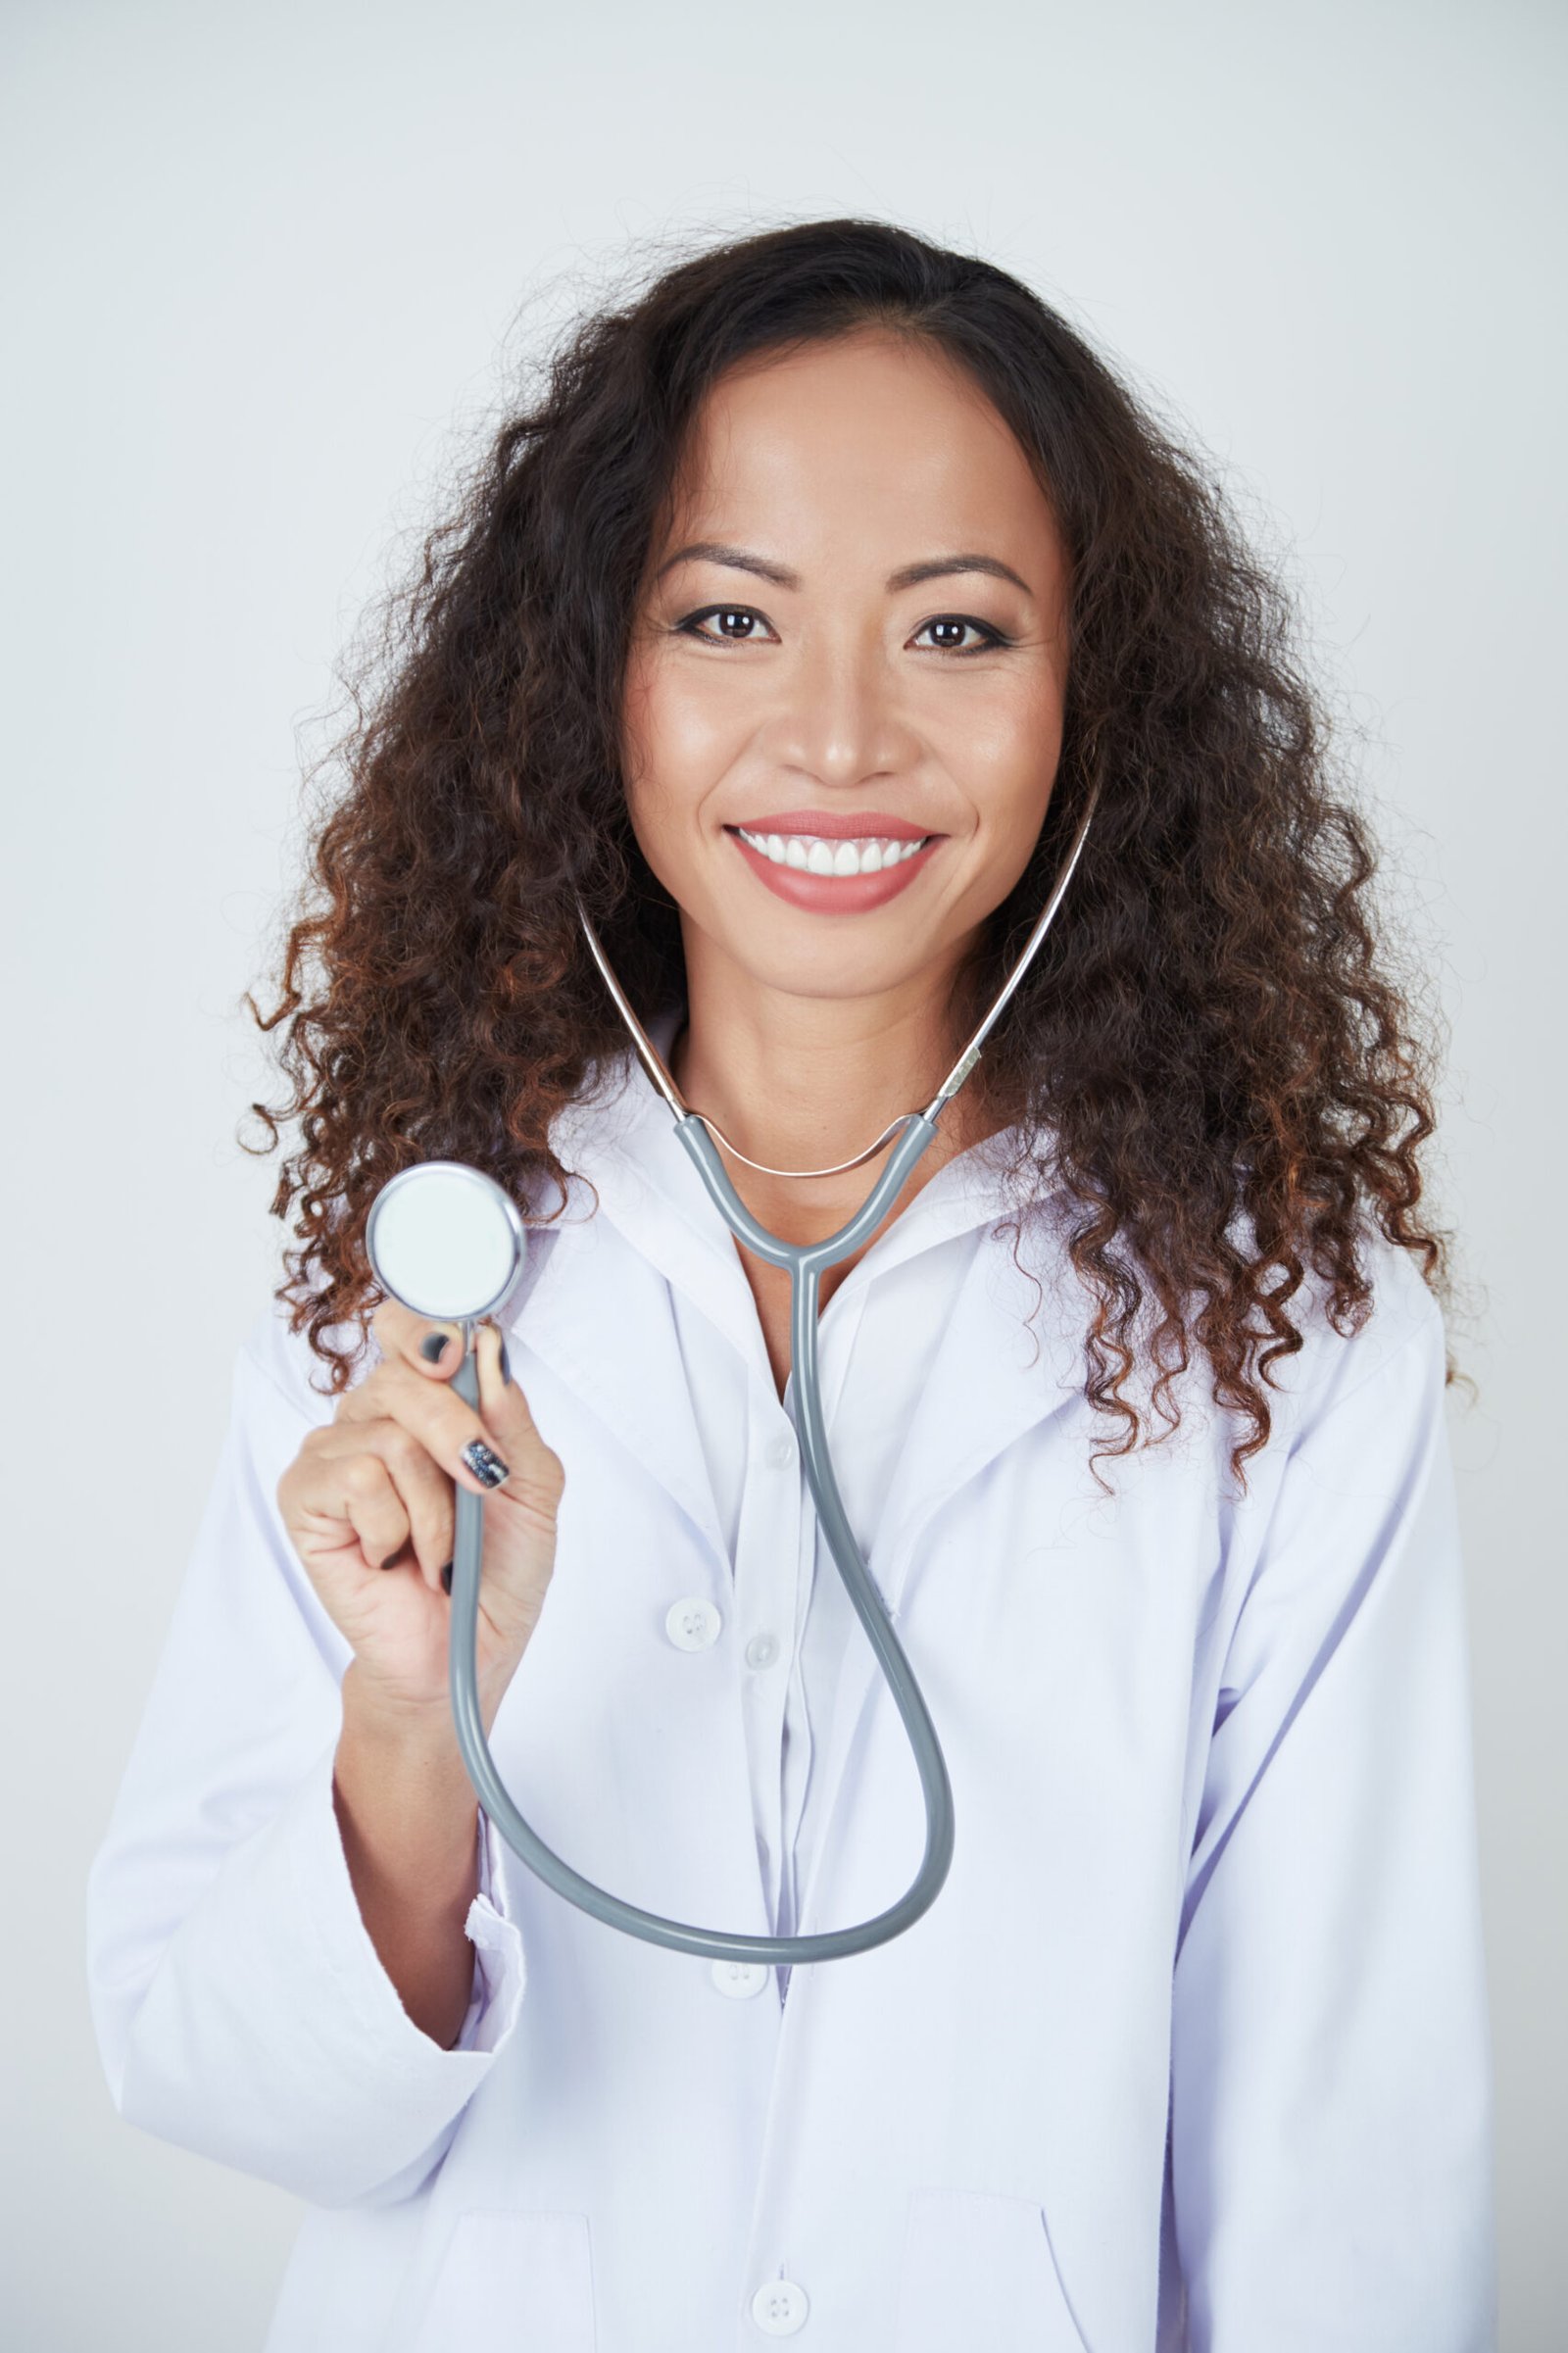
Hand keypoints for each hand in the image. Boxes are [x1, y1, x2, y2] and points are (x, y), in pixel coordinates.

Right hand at [276, 1304, 564, 1726]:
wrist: (463, 1653)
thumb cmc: (495, 1574)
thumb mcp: (533, 1489)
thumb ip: (512, 1419)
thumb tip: (489, 1350)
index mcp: (427, 1403)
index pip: (408, 1326)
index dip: (427, 1327)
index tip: (455, 1352)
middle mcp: (374, 1417)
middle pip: (407, 1374)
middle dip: (458, 1433)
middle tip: (481, 1484)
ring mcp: (333, 1453)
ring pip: (390, 1435)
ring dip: (434, 1507)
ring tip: (436, 1550)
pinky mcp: (303, 1496)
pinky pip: (356, 1478)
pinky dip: (394, 1528)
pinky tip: (391, 1557)